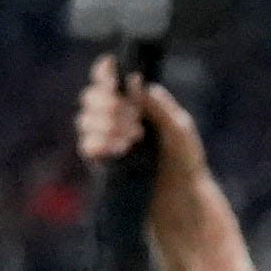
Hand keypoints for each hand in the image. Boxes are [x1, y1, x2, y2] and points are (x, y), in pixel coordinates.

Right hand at [78, 55, 206, 193]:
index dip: (105, 72)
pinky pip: (86, 145)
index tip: (112, 77)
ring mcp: (105, 138)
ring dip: (107, 125)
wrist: (181, 198)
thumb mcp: (179, 128)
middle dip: (109, 105)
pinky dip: (100, 143)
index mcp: (136, 101)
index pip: (109, 77)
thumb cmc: (185, 160)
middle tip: (135, 120)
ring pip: (85, 120)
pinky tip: (120, 150)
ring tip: (135, 139)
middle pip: (91, 97)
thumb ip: (158, 105)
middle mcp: (116, 116)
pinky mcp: (100, 161)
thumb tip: (134, 81)